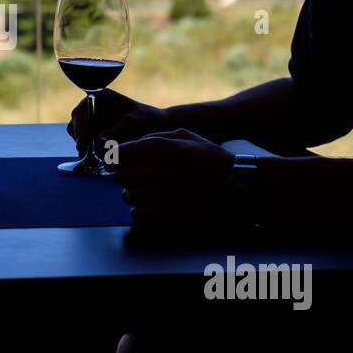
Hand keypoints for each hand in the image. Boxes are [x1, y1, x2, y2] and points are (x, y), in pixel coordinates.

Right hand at [67, 88, 170, 159]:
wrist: (155, 126)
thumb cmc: (145, 120)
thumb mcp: (131, 124)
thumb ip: (114, 132)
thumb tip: (97, 142)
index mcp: (100, 95)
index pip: (83, 110)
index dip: (81, 126)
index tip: (83, 142)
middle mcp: (91, 105)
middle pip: (76, 121)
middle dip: (80, 136)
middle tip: (85, 152)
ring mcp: (90, 118)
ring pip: (76, 131)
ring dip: (82, 142)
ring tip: (90, 154)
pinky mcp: (92, 131)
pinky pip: (82, 140)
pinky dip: (86, 147)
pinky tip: (94, 155)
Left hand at [114, 128, 233, 227]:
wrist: (235, 186)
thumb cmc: (211, 159)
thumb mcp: (185, 136)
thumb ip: (155, 137)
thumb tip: (131, 146)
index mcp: (159, 149)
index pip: (118, 154)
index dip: (117, 158)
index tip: (122, 162)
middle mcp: (155, 171)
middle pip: (119, 177)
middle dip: (127, 176)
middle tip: (140, 177)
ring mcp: (159, 195)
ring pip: (127, 196)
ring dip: (135, 194)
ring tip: (152, 191)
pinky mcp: (164, 216)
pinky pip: (136, 214)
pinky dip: (142, 210)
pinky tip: (156, 204)